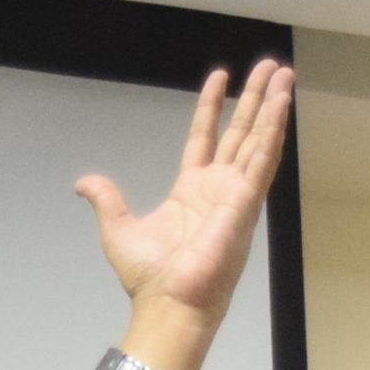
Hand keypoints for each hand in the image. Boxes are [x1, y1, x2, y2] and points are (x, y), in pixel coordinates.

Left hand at [76, 61, 294, 324]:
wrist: (167, 302)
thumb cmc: (150, 277)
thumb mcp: (119, 228)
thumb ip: (107, 199)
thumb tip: (84, 182)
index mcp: (192, 191)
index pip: (205, 137)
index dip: (211, 107)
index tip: (220, 77)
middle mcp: (220, 188)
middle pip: (241, 132)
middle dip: (255, 98)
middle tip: (271, 67)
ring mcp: (237, 193)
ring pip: (259, 139)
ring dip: (273, 105)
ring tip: (284, 73)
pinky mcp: (247, 202)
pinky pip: (264, 159)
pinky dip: (275, 130)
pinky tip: (282, 103)